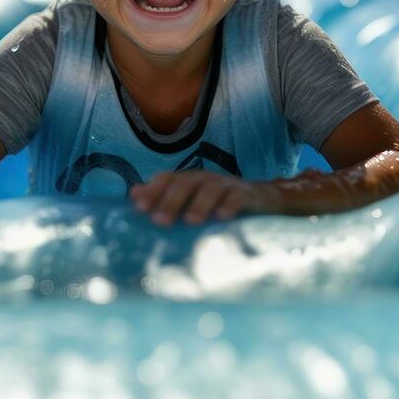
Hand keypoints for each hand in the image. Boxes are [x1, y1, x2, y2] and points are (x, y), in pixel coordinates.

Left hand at [129, 172, 276, 225]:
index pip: (167, 178)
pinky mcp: (249, 194)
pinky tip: (222, 217)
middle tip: (159, 221)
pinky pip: (238, 196)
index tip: (139, 207)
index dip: (153, 190)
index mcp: (190, 180)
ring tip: (190, 221)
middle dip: (171, 200)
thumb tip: (133, 194)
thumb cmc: (222, 204)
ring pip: (211, 189)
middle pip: (186, 183)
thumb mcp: (193, 201)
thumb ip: (165, 197)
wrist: (265, 200)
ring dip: (199, 204)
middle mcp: (206, 179)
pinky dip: (230, 205)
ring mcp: (228, 185)